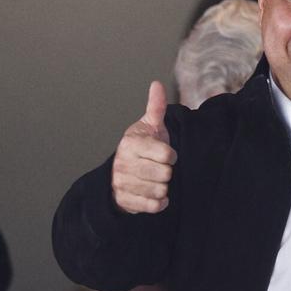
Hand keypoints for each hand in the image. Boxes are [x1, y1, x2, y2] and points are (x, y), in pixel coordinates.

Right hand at [112, 81, 177, 213]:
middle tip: (160, 168)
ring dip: (163, 187)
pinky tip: (156, 194)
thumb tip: (157, 84)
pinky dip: (159, 202)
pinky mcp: (126, 201)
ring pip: (160, 190)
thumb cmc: (141, 149)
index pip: (166, 154)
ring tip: (156, 180)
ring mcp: (123, 183)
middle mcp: (124, 163)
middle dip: (167, 172)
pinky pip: (153, 206)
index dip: (171, 155)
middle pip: (165, 174)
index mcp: (131, 143)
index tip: (166, 154)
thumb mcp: (148, 126)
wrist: (119, 174)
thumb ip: (155, 108)